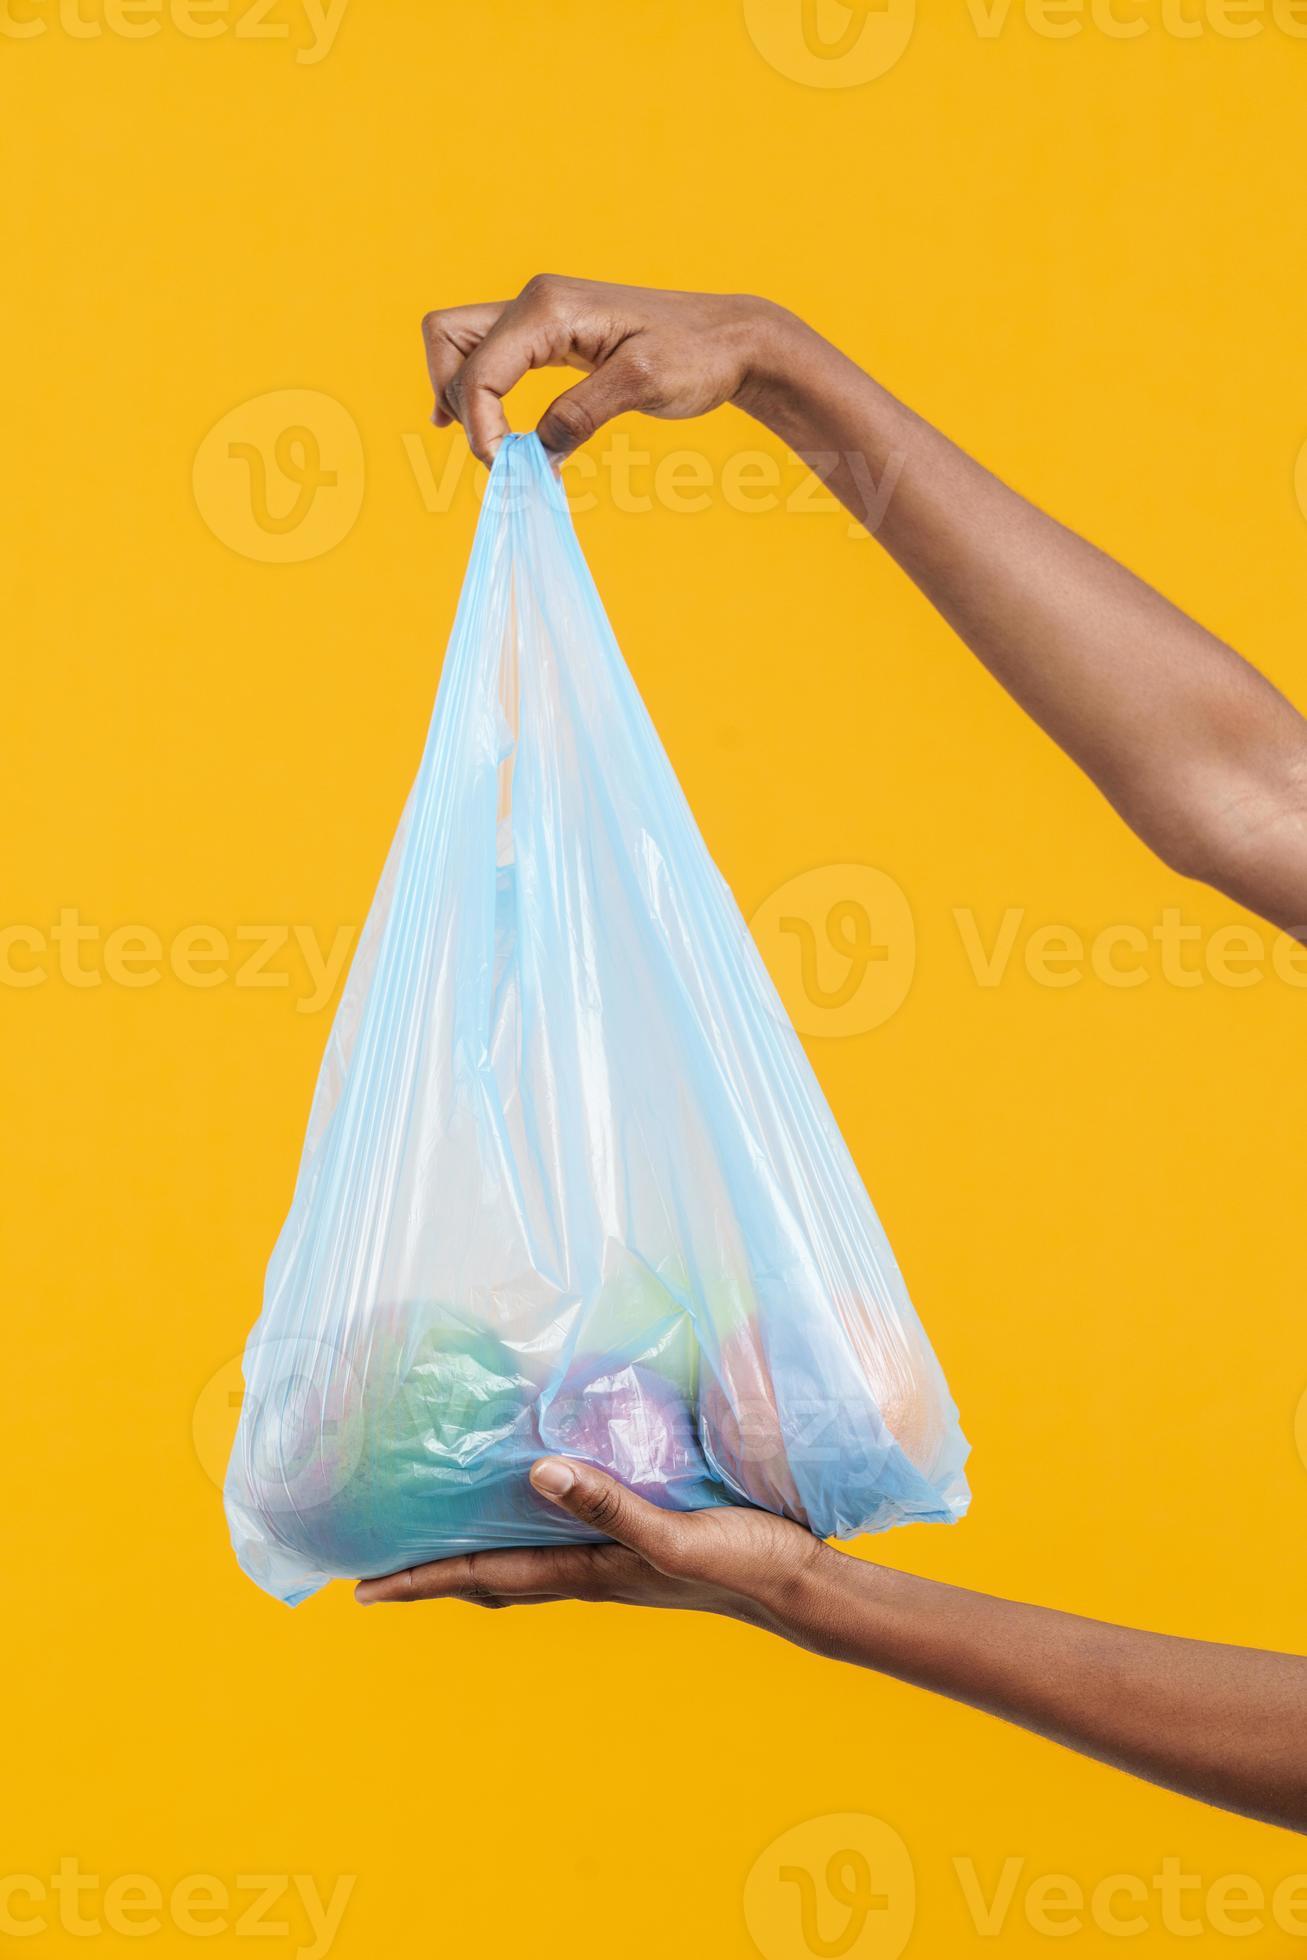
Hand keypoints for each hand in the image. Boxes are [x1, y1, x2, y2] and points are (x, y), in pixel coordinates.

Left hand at [354, 1455, 830, 1633]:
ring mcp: (611, 1560)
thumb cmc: (740, 1561)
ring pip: (521, 1561)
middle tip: (377, 1568)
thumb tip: (536, 1472)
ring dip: (473, 1553)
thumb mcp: (674, 1535)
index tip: (361, 1588)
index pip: (483, 1576)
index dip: (421, 1581)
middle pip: (489, 1576)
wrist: (798, 1584)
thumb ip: (609, 1506)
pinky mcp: (637, 1541)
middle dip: (431, 1575)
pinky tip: (535, 1500)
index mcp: (584, 1571)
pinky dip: (526, 1528)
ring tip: (435, 1534)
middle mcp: (586, 1570)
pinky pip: (561, 1537)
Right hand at [420, 275, 797, 464]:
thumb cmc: (697, 356)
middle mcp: (535, 302)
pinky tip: (485, 429)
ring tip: (489, 449)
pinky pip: (489, 355)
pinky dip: (477, 390)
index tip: (508, 471)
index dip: (481, 426)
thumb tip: (536, 452)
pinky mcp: (551, 335)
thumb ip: (582, 414)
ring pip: (461, 345)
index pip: (480, 369)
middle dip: (456, 402)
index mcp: (550, 308)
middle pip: (449, 342)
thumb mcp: (642, 385)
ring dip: (460, 395)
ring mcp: (540, 315)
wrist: (732, 339)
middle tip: (497, 457)